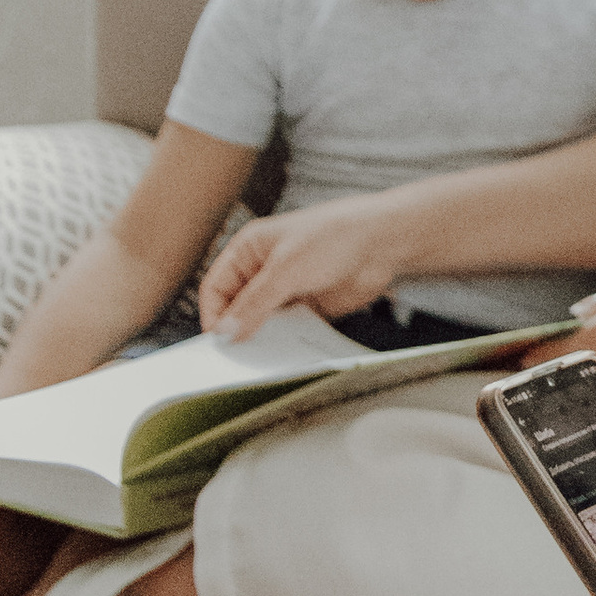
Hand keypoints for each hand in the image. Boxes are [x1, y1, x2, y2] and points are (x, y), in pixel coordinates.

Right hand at [200, 196, 411, 337]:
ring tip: (260, 359)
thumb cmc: (333, 236)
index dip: (214, 314)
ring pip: (263, 320)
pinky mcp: (309, 305)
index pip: (216, 287)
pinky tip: (285, 352)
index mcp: (248, 250)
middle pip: (237, 306)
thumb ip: (254, 303)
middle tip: (236, 357)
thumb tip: (227, 330)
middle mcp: (264, 269)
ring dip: (262, 337)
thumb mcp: (284, 270)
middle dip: (236, 329)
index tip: (218, 343)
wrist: (381, 242)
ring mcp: (287, 288)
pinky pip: (289, 328)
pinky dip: (285, 340)